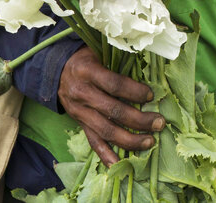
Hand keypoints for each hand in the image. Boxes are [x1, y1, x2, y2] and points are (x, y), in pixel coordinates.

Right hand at [58, 46, 165, 165]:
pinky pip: (94, 142)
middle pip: (113, 111)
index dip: (134, 91)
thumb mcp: (98, 51)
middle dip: (139, 120)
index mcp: (88, 71)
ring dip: (130, 140)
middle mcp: (82, 93)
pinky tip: (121, 164)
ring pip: (106, 131)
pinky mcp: (80, 124)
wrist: (56, 70)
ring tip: (150, 142)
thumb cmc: (85, 58)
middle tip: (159, 123)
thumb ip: (118, 60)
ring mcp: (80, 112)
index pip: (114, 84)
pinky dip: (107, 155)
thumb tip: (147, 68)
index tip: (151, 95)